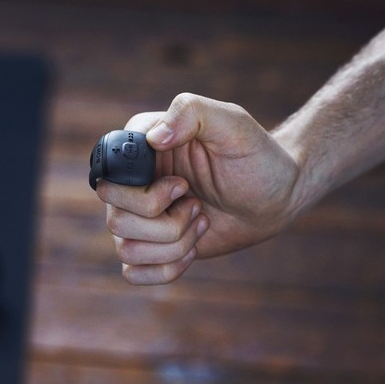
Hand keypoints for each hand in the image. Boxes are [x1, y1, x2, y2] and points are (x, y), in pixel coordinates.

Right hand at [96, 93, 300, 284]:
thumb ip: (190, 112)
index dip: (145, 193)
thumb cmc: (256, 156)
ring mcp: (140, 216)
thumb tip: (153, 139)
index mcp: (141, 146)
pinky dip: (166, 268)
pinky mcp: (152, 246)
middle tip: (197, 203)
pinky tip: (192, 249)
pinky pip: (133, 272)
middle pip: (116, 219)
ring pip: (126, 250)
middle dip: (166, 223)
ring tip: (200, 220)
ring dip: (173, 243)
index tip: (183, 185)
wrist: (276, 197)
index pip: (108, 178)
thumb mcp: (232, 123)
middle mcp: (133, 183)